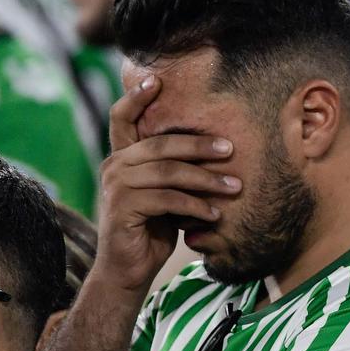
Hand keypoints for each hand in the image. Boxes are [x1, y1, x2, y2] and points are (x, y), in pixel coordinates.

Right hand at [96, 77, 239, 291]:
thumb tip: (217, 147)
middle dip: (200, 145)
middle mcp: (115, 166)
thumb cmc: (153, 228)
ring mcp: (116, 186)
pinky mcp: (123, 208)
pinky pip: (167, 199)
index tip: (157, 80)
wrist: (128, 271)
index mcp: (123, 157)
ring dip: (206, 179)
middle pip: (160, 143)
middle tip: (231, 149)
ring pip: (168, 171)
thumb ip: (174, 168)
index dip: (137, 97)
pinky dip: (196, 206)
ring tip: (235, 187)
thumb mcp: (165, 193)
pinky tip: (215, 215)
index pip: (121, 118)